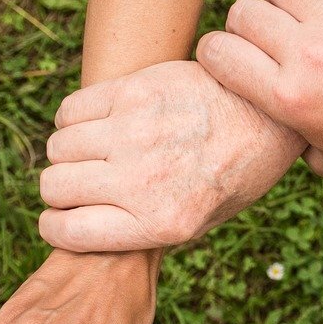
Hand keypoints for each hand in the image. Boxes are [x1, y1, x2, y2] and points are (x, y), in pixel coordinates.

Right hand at [38, 61, 304, 251]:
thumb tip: (84, 229)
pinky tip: (99, 124)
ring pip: (58, 147)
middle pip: (54, 186)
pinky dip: (73, 120)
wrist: (267, 116)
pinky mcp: (134, 91)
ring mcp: (135, 132)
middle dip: (60, 190)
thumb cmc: (234, 175)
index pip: (67, 232)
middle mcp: (143, 180)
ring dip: (68, 153)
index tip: (61, 219)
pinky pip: (70, 110)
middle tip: (83, 184)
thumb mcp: (200, 223)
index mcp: (161, 223)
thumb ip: (144, 230)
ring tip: (95, 153)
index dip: (56, 227)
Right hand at [196, 0, 322, 180]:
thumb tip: (258, 138)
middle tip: (266, 40)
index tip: (225, 56)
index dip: (214, 51)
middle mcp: (308, 56)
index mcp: (288, 98)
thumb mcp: (322, 157)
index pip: (217, 52)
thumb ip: (285, 144)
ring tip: (298, 17)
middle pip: (244, 13)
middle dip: (246, 26)